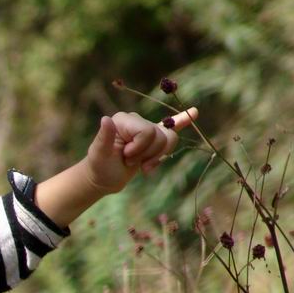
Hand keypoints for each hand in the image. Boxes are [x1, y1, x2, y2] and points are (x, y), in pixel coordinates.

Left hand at [83, 107, 198, 194]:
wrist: (103, 179)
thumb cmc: (99, 167)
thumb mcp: (99, 155)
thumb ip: (103, 137)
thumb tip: (106, 119)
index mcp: (123, 120)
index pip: (147, 131)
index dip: (140, 148)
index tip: (126, 156)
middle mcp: (136, 120)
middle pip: (161, 136)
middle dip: (148, 154)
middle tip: (130, 161)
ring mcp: (146, 129)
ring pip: (169, 139)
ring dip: (157, 157)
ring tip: (141, 165)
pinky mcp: (152, 140)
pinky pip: (172, 128)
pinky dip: (182, 121)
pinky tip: (194, 113)